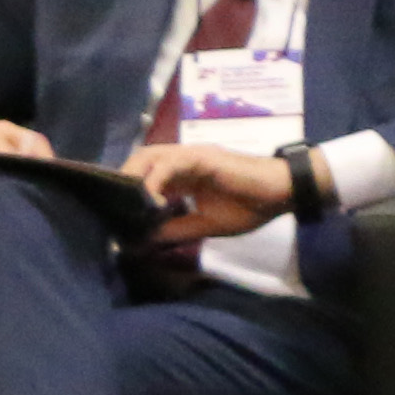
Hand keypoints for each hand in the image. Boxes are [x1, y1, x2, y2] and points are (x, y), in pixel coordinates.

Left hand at [128, 137, 298, 246]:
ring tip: (124, 202)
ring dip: (133, 176)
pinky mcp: (202, 156)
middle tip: (111, 206)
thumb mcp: (207, 224)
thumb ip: (177, 228)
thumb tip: (144, 239)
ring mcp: (192, 155)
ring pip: (150, 156)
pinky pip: (169, 164)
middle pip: (141, 159)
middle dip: (122, 179)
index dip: (127, 188)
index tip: (112, 211)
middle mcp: (184, 160)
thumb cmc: (251, 207)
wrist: (283, 192)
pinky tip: (151, 203)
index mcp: (184, 175)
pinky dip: (155, 182)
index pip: (146, 174)